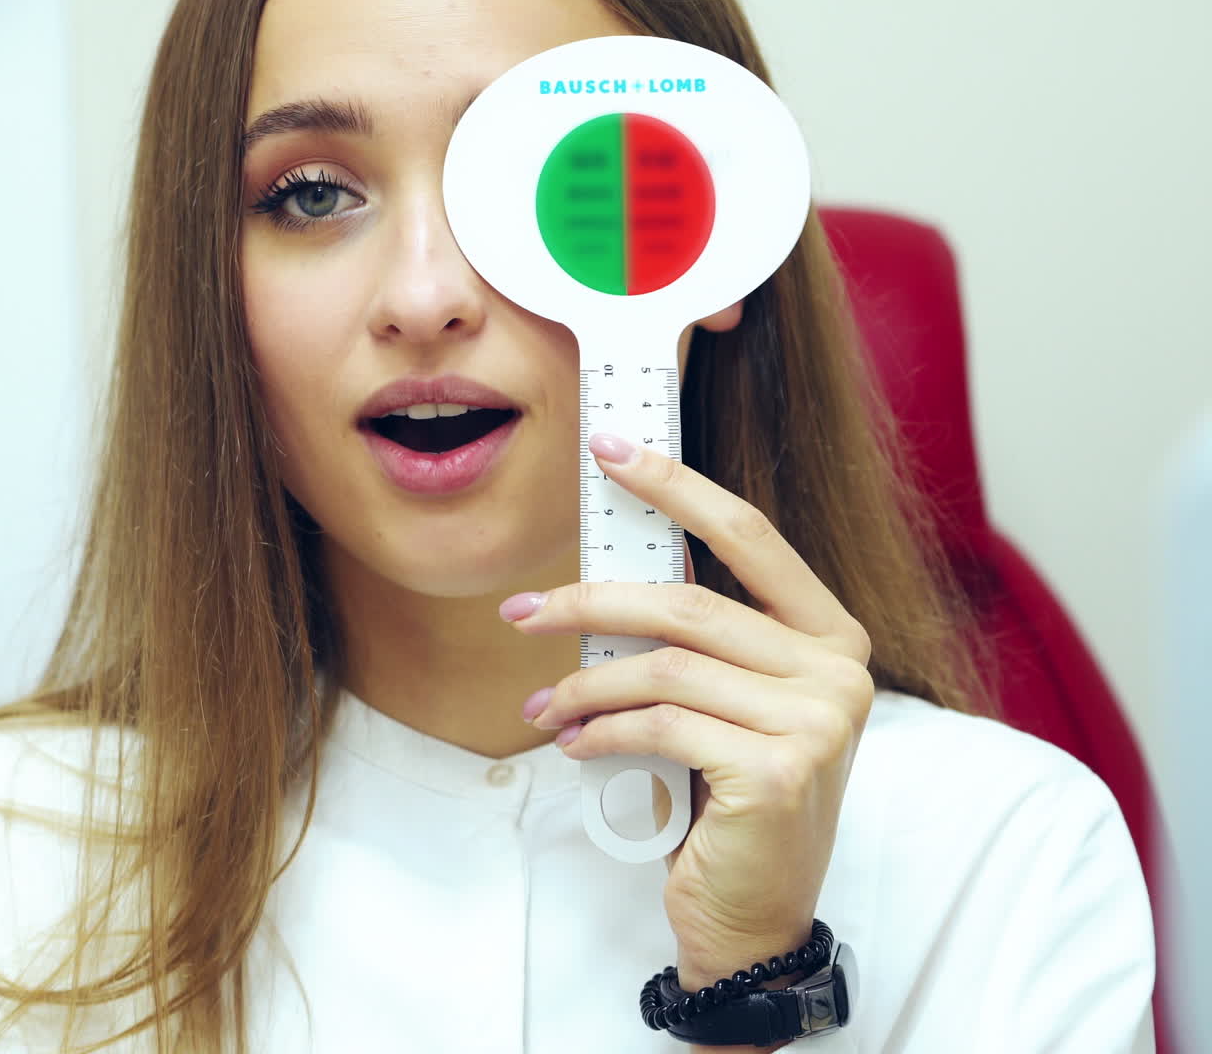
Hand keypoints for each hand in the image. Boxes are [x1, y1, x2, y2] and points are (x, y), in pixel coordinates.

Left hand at [501, 432, 873, 1006]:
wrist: (755, 912)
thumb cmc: (732, 793)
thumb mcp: (729, 700)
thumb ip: (701, 634)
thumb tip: (620, 561)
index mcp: (831, 636)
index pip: (751, 537)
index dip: (677, 487)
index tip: (611, 448)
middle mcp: (839, 671)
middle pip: (690, 605)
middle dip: (591, 602)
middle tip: (522, 610)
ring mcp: (818, 723)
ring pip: (665, 668)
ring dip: (584, 683)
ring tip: (542, 704)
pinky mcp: (777, 772)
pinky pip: (659, 726)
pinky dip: (601, 730)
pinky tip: (574, 743)